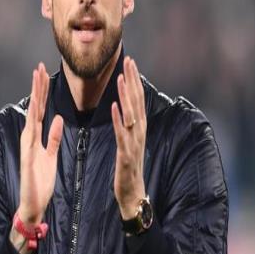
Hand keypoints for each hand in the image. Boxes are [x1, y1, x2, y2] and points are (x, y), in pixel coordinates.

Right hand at [11, 63, 62, 253]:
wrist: (34, 204)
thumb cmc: (41, 180)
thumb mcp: (52, 154)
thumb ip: (54, 137)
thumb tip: (59, 118)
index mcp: (36, 137)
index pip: (40, 109)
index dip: (42, 91)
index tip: (44, 73)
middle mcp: (29, 138)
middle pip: (35, 108)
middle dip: (37, 87)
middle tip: (39, 67)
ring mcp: (27, 146)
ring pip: (32, 116)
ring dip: (35, 98)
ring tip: (36, 79)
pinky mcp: (28, 157)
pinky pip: (33, 137)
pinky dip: (35, 122)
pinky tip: (38, 109)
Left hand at [111, 57, 146, 219]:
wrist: (133, 193)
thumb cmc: (129, 166)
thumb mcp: (130, 140)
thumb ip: (129, 122)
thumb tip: (127, 104)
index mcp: (139, 127)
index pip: (137, 98)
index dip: (134, 79)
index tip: (130, 61)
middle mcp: (140, 131)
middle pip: (137, 101)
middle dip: (132, 80)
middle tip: (128, 61)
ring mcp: (134, 142)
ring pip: (131, 114)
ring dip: (125, 95)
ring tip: (120, 78)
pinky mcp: (126, 154)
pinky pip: (122, 134)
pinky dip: (119, 120)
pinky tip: (114, 107)